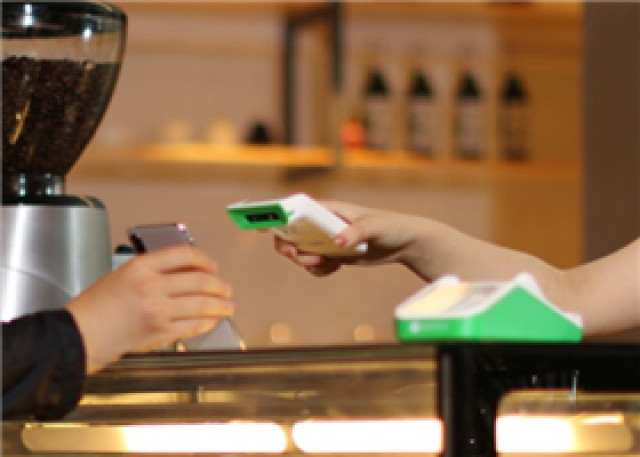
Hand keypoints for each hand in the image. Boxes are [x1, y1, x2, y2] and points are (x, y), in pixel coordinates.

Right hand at [67, 245, 233, 373]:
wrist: (81, 335)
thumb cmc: (96, 306)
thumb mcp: (123, 274)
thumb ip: (153, 270)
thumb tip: (186, 272)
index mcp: (141, 267)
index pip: (184, 255)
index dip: (204, 260)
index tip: (212, 266)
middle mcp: (152, 286)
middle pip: (200, 281)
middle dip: (220, 285)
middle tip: (226, 288)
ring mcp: (159, 310)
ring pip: (202, 304)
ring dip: (221, 305)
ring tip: (227, 306)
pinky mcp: (161, 332)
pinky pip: (194, 325)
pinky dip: (208, 322)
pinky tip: (212, 320)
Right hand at [274, 200, 431, 275]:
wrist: (404, 243)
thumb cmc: (391, 225)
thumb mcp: (376, 227)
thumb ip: (356, 232)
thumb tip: (337, 242)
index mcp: (327, 209)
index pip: (294, 208)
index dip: (273, 214)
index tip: (257, 223)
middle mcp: (322, 223)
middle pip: (289, 234)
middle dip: (288, 247)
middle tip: (298, 256)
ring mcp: (325, 239)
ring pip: (299, 252)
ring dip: (306, 262)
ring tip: (327, 264)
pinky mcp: (332, 255)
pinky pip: (314, 266)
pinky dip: (319, 271)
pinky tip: (335, 269)